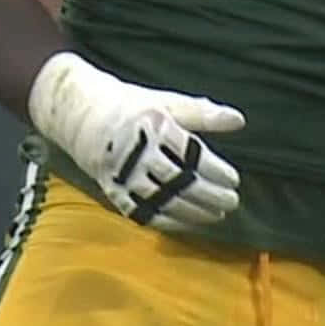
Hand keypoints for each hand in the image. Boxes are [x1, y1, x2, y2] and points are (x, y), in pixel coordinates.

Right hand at [27, 51, 244, 232]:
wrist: (85, 118)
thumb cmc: (134, 108)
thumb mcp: (168, 103)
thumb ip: (203, 114)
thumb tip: (239, 120)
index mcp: (152, 126)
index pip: (190, 154)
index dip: (215, 170)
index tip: (234, 179)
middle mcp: (136, 152)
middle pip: (179, 181)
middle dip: (209, 194)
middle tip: (232, 200)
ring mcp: (123, 175)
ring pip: (164, 200)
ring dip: (194, 211)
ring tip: (218, 214)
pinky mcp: (114, 192)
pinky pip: (145, 213)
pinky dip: (170, 221)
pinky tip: (191, 222)